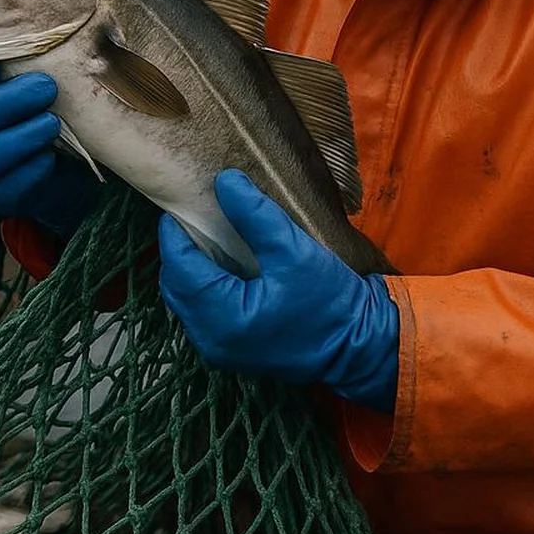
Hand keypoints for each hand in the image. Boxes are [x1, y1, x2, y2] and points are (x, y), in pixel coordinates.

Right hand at [0, 46, 99, 238]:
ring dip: (19, 137)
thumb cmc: (54, 101)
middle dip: (5, 102)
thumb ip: (38, 53)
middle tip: (46, 88)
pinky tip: (50, 155)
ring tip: (52, 123)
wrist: (72, 159)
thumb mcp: (47, 70)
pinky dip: (31, 168)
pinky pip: (6, 186)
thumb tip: (59, 24)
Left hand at [158, 170, 398, 411]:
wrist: (359, 345)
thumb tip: (224, 181)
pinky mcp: (231, 351)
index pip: (180, 268)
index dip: (174, 234)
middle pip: (176, 287)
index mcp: (224, 317)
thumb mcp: (293, 249)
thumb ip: (255, 215)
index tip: (178, 205)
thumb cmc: (330, 300)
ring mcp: (220, 350)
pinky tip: (221, 265)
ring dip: (190, 270)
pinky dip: (203, 288)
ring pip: (186, 302)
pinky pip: (202, 315)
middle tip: (193, 218)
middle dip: (179, 251)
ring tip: (206, 237)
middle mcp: (212, 340)